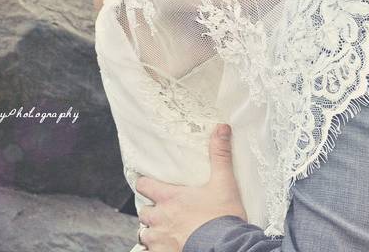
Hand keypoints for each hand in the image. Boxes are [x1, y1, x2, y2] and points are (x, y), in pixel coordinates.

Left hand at [135, 124, 246, 250]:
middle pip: (143, 212)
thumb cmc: (223, 216)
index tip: (149, 184)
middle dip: (151, 211)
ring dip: (152, 231)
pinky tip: (166, 247)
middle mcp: (161, 218)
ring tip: (164, 232)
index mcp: (171, 198)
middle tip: (163, 211)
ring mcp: (160, 239)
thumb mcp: (224, 182)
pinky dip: (155, 249)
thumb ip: (220, 155)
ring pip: (145, 234)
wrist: (225, 245)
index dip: (146, 184)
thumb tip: (221, 128)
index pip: (144, 185)